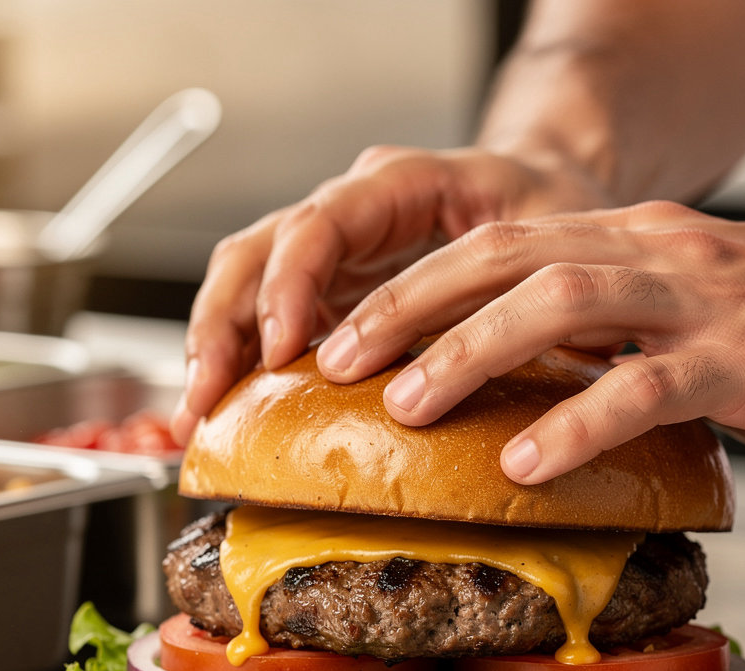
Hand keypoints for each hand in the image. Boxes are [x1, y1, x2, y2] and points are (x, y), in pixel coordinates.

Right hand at [170, 145, 607, 443]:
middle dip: (224, 325)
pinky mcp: (331, 288)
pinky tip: (229, 406)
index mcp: (402, 183)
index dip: (291, 285)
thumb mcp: (545, 245)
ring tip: (199, 413)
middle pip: (259, 251)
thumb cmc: (544, 208)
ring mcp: (335, 250)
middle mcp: (354, 210)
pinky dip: (242, 361)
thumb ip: (511, 293)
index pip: (322, 222)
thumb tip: (488, 368)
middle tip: (211, 395)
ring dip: (217, 348)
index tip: (281, 347)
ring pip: (247, 282)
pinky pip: (267, 315)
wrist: (542, 192)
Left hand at [312, 201, 744, 480]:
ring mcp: (702, 299)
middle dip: (411, 307)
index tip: (347, 332)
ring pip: (562, 304)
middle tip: (336, 359)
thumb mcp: (687, 316)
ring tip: (408, 405)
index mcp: (636, 240)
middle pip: (507, 258)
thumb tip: (527, 386)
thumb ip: (610, 335)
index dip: (414, 285)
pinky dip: (579, 419)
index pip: (500, 244)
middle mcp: (658, 251)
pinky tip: (528, 461)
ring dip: (471, 352)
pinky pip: (647, 385)